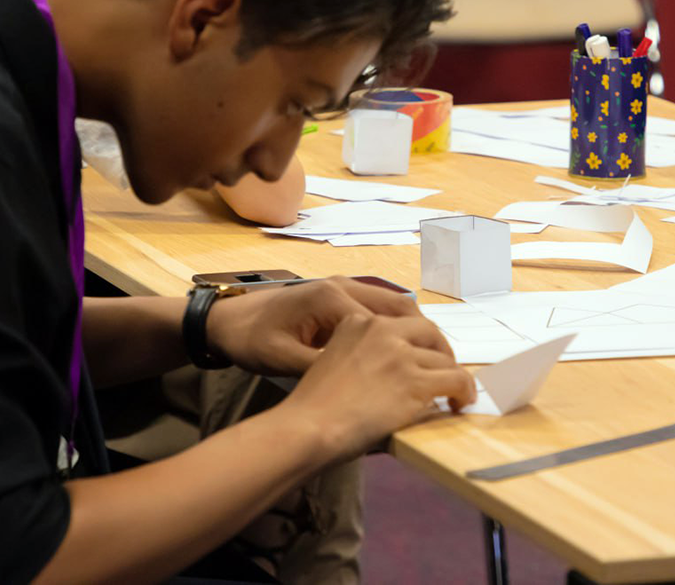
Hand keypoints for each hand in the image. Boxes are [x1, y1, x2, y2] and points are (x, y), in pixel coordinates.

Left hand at [205, 276, 421, 376]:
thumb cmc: (253, 340)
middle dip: (426, 333)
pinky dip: (397, 324)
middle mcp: (343, 286)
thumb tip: (365, 388)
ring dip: (414, 327)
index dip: (416, 347)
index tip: (436, 371)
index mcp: (332, 300)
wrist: (228, 319)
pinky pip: (378, 306)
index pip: (390, 321)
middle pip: (400, 305)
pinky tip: (403, 350)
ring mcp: (342, 287)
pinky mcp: (338, 295)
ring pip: (393, 303)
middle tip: (446, 364)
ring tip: (432, 359)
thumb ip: (324, 368)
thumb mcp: (284, 360)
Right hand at [280, 313, 475, 459]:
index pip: (400, 321)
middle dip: (440, 349)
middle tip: (444, 369)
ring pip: (445, 357)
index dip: (415, 340)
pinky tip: (461, 402)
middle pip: (428, 330)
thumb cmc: (311, 406)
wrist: (308, 426)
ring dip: (452, 374)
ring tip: (454, 392)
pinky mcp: (415, 380)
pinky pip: (457, 379)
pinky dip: (464, 390)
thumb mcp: (329, 360)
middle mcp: (380, 330)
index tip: (420, 355)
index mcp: (357, 322)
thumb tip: (383, 371)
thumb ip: (357, 353)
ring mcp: (400, 353)